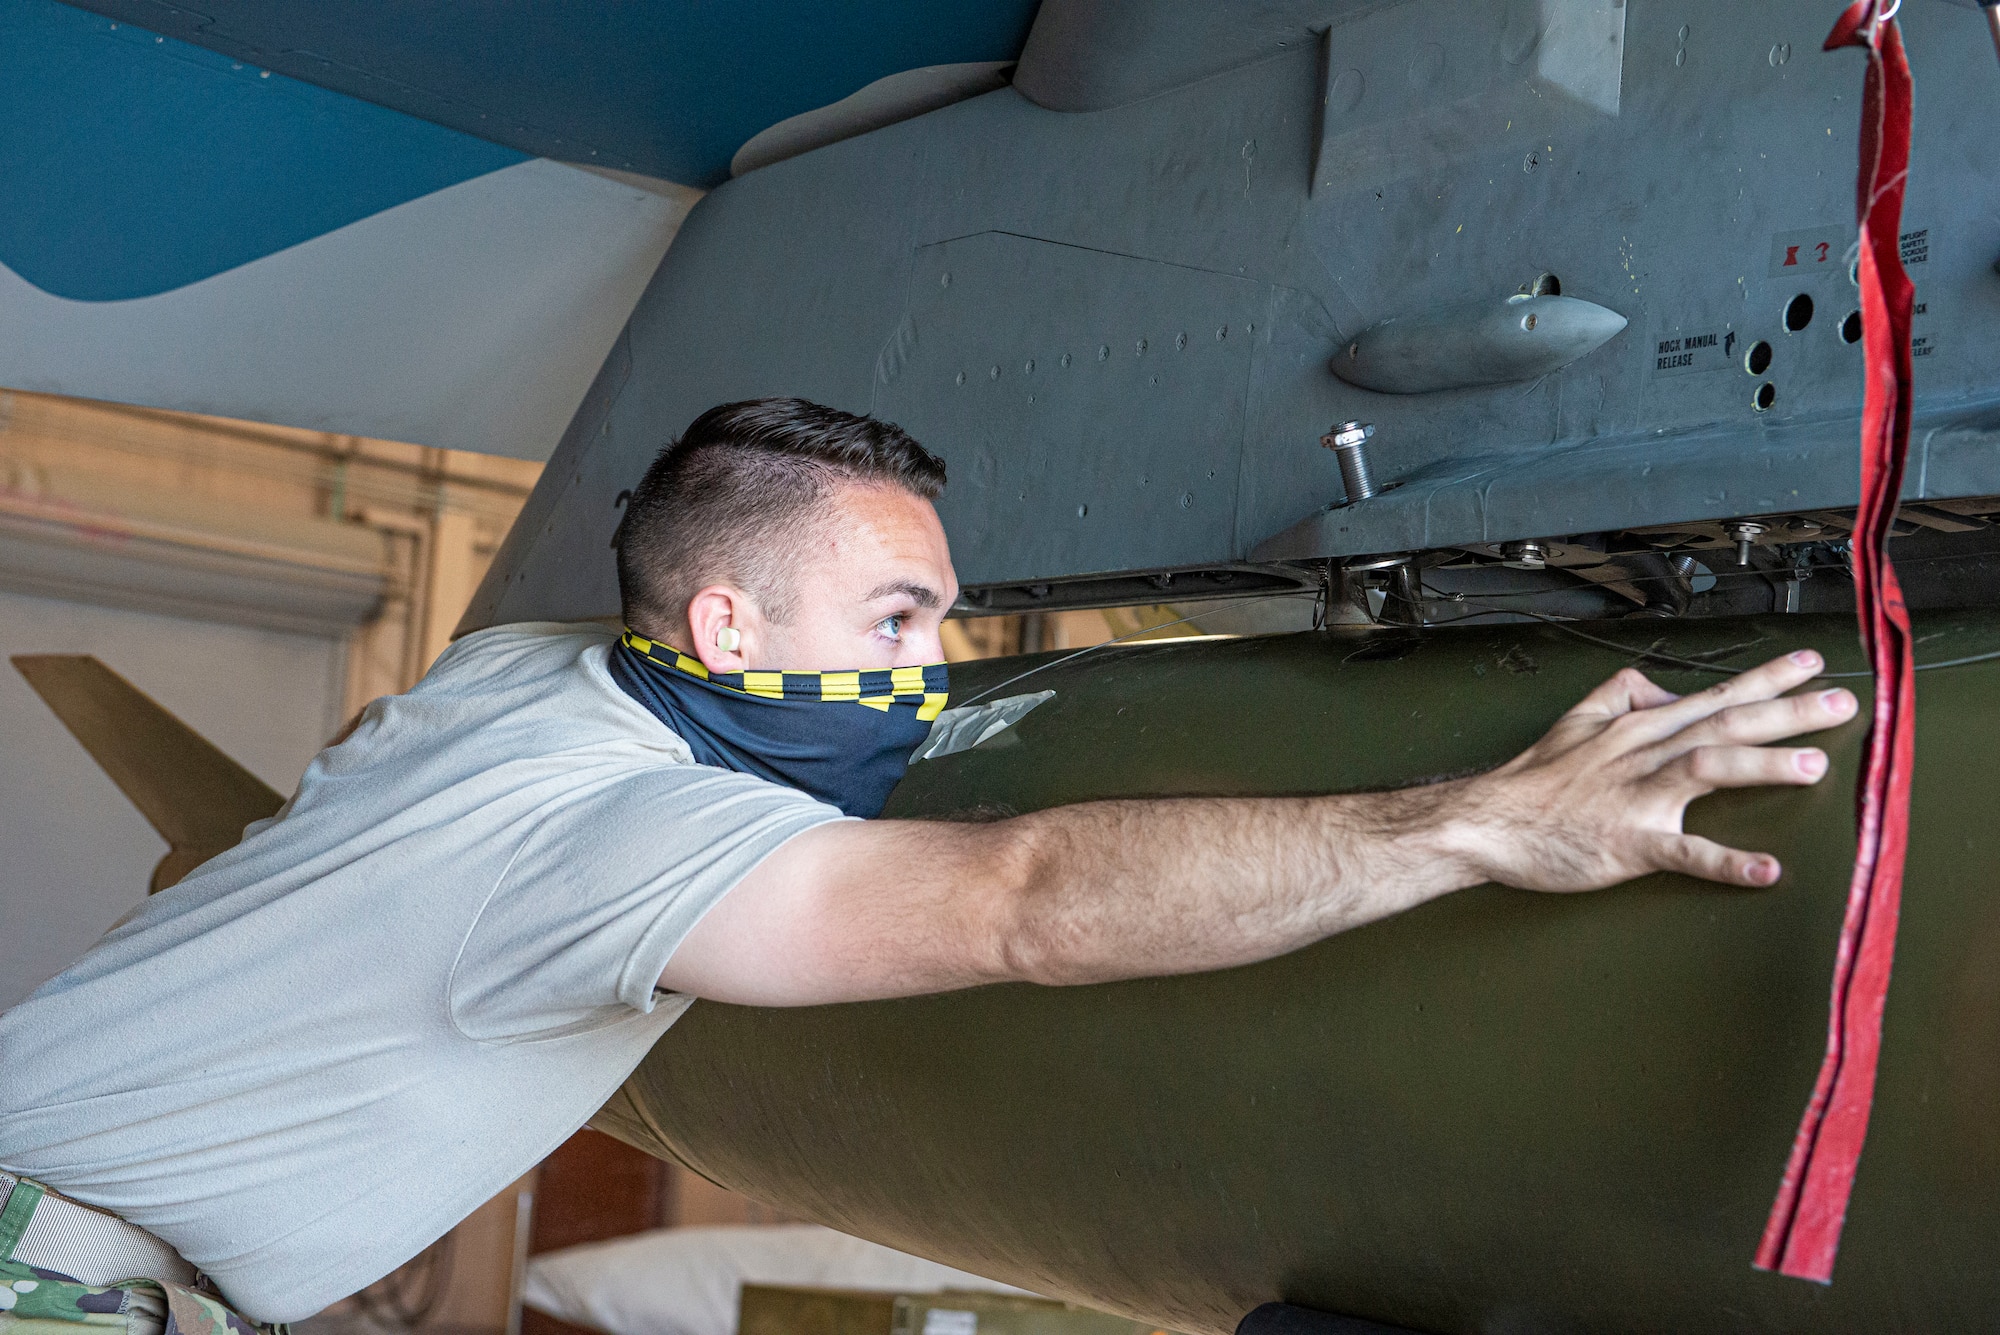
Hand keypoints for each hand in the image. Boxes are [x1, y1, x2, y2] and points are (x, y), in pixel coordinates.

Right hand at [1452, 650, 1858, 891]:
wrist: (1489, 822)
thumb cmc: (1533, 781)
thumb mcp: (1576, 721)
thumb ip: (1622, 695)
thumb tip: (1660, 685)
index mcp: (1638, 728)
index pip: (1713, 695)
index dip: (1766, 678)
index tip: (1812, 664)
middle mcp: (1643, 755)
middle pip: (1725, 723)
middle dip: (1789, 711)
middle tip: (1842, 704)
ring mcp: (1635, 798)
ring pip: (1707, 769)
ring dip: (1763, 766)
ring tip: (1813, 767)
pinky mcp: (1625, 843)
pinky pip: (1680, 851)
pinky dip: (1724, 861)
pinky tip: (1763, 870)